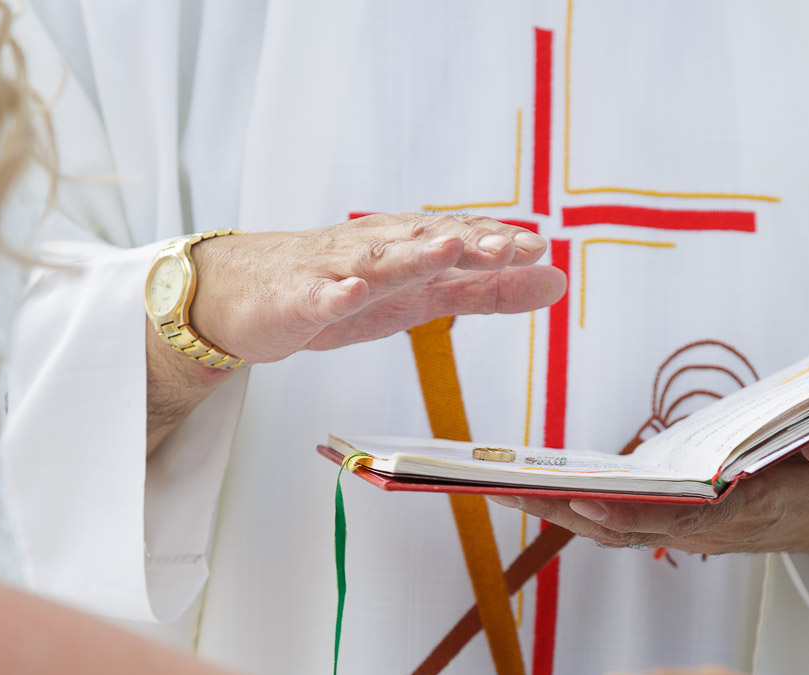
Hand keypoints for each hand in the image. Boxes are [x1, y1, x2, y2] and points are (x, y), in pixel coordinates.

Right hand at [188, 213, 565, 362]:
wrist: (250, 294)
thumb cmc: (344, 289)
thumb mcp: (425, 296)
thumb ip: (488, 291)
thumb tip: (558, 280)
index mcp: (409, 248)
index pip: (458, 239)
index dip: (495, 243)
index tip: (537, 247)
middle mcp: (376, 249)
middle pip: (425, 243)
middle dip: (467, 244)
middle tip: (508, 247)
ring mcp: (334, 272)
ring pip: (377, 262)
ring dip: (412, 256)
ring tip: (448, 249)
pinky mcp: (298, 301)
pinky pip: (317, 297)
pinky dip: (334, 294)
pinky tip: (352, 292)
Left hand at [489, 416, 808, 554]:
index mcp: (754, 509)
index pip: (689, 518)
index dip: (637, 512)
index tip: (589, 498)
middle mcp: (712, 530)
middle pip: (634, 527)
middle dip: (574, 511)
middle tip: (515, 490)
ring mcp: (688, 531)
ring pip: (614, 529)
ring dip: (557, 511)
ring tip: (499, 485)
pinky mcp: (673, 524)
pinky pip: (615, 521)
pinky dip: (571, 509)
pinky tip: (526, 490)